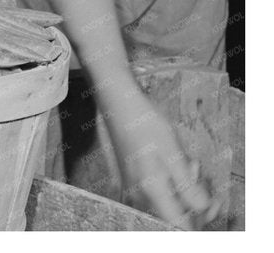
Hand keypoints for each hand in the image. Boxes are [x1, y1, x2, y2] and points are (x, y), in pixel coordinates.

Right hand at [103, 91, 219, 228]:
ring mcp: (132, 189)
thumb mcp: (174, 153)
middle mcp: (138, 195)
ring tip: (188, 165)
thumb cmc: (145, 123)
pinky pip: (155, 196)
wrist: (119, 104)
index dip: (199, 219)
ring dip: (183, 193)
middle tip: (203, 179)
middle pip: (173, 217)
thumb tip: (202, 208)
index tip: (210, 203)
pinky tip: (175, 166)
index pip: (179, 226)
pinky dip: (170, 187)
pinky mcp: (130, 182)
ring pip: (165, 206)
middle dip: (194, 204)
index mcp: (151, 190)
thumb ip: (189, 187)